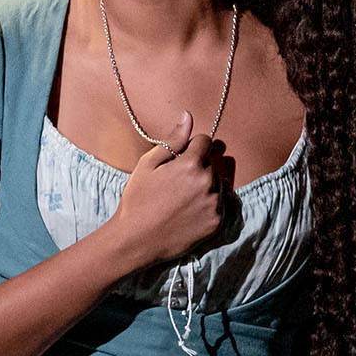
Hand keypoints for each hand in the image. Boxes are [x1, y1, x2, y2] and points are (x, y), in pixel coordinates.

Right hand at [106, 111, 223, 271]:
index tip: (178, 160)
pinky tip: (188, 213)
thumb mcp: (148, 165)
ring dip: (205, 186)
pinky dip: (208, 206)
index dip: (191, 148)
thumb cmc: (137, 200)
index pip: (205, 141)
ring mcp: (214, 203)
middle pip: (212, 163)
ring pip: (218, 183)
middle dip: (199, 167)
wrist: (136, 240)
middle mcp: (208, 182)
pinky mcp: (217, 222)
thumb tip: (188, 116)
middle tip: (176, 184)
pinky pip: (219, 205)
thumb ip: (173, 140)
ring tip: (181, 200)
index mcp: (191, 164)